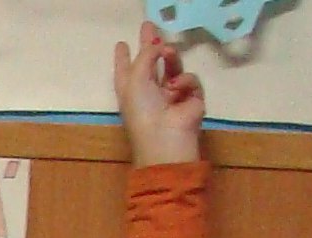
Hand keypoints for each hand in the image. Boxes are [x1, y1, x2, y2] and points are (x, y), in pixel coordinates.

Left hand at [115, 22, 203, 167]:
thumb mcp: (135, 79)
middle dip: (151, 46)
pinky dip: (184, 81)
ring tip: (168, 51)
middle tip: (150, 27)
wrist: (166, 136)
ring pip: (173, 67)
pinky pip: (190, 80)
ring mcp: (171, 95)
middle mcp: (149, 92)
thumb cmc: (142, 110)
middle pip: (151, 63)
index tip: (121, 44)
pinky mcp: (191, 98)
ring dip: (171, 58)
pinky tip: (177, 88)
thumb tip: (157, 44)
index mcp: (130, 91)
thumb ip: (145, 55)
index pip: (125, 71)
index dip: (123, 58)